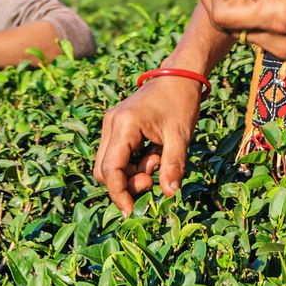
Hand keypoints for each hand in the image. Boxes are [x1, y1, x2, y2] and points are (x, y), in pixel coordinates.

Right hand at [93, 75, 203, 215]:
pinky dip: (132, 162)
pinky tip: (153, 154)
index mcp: (124, 125)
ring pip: (109, 163)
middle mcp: (111, 123)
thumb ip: (173, 165)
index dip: (119, 194)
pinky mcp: (117, 125)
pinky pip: (116, 154)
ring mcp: (112, 123)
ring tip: (157, 160)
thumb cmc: (181, 101)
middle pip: (104, 169)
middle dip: (126, 183)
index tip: (132, 211)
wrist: (181, 74)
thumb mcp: (180, 135)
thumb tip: (169, 194)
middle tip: (153, 180)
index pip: (110, 170)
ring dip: (131, 172)